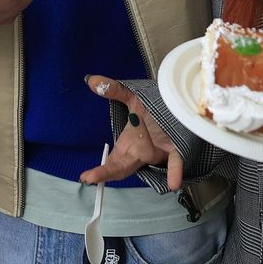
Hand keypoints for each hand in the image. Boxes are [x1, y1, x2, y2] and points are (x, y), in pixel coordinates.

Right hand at [80, 75, 182, 190]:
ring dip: (141, 142)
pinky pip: (174, 162)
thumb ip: (113, 90)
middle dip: (108, 171)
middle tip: (90, 177)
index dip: (99, 171)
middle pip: (122, 168)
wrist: (177, 113)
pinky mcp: (175, 150)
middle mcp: (140, 153)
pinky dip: (174, 171)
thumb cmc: (152, 113)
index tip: (85, 177)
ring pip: (146, 155)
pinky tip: (173, 183)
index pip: (111, 163)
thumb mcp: (132, 99)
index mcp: (127, 146)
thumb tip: (92, 80)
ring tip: (138, 118)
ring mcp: (157, 152)